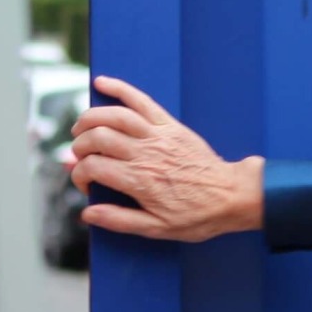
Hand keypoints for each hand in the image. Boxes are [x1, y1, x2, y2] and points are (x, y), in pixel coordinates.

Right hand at [69, 77, 264, 241]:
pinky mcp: (169, 124)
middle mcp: (145, 154)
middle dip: (79, 146)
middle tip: (80, 157)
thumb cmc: (197, 215)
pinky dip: (120, 88)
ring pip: (114, 116)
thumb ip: (120, 220)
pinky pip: (141, 100)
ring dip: (90, 118)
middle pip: (97, 139)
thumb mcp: (157, 228)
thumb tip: (88, 213)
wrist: (231, 195)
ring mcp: (158, 135)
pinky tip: (103, 83)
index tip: (85, 184)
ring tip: (81, 128)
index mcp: (139, 181)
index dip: (80, 176)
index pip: (93, 168)